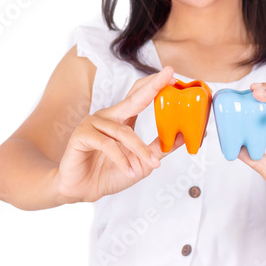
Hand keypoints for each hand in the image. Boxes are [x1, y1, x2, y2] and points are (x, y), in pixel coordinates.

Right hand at [56, 65, 187, 201]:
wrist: (81, 189)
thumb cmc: (109, 173)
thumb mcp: (141, 163)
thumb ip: (159, 149)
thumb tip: (183, 137)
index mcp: (122, 118)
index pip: (140, 95)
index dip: (156, 85)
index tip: (172, 75)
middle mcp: (108, 116)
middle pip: (133, 98)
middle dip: (153, 86)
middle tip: (169, 76)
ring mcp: (93, 123)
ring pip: (124, 132)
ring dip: (140, 150)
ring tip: (152, 165)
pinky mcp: (81, 135)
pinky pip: (107, 144)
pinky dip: (121, 160)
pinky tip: (129, 171)